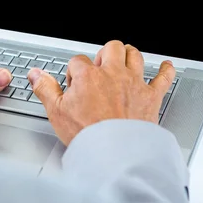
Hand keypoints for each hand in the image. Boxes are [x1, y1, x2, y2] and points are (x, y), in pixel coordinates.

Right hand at [28, 40, 174, 145]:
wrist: (115, 154)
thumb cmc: (87, 136)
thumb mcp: (56, 112)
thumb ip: (45, 89)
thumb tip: (35, 74)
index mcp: (89, 76)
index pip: (78, 61)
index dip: (74, 71)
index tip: (74, 84)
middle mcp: (113, 74)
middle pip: (111, 48)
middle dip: (104, 54)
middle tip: (100, 65)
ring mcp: (134, 83)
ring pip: (135, 55)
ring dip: (130, 54)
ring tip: (125, 58)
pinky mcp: (151, 96)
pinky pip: (163, 77)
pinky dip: (166, 70)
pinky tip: (166, 67)